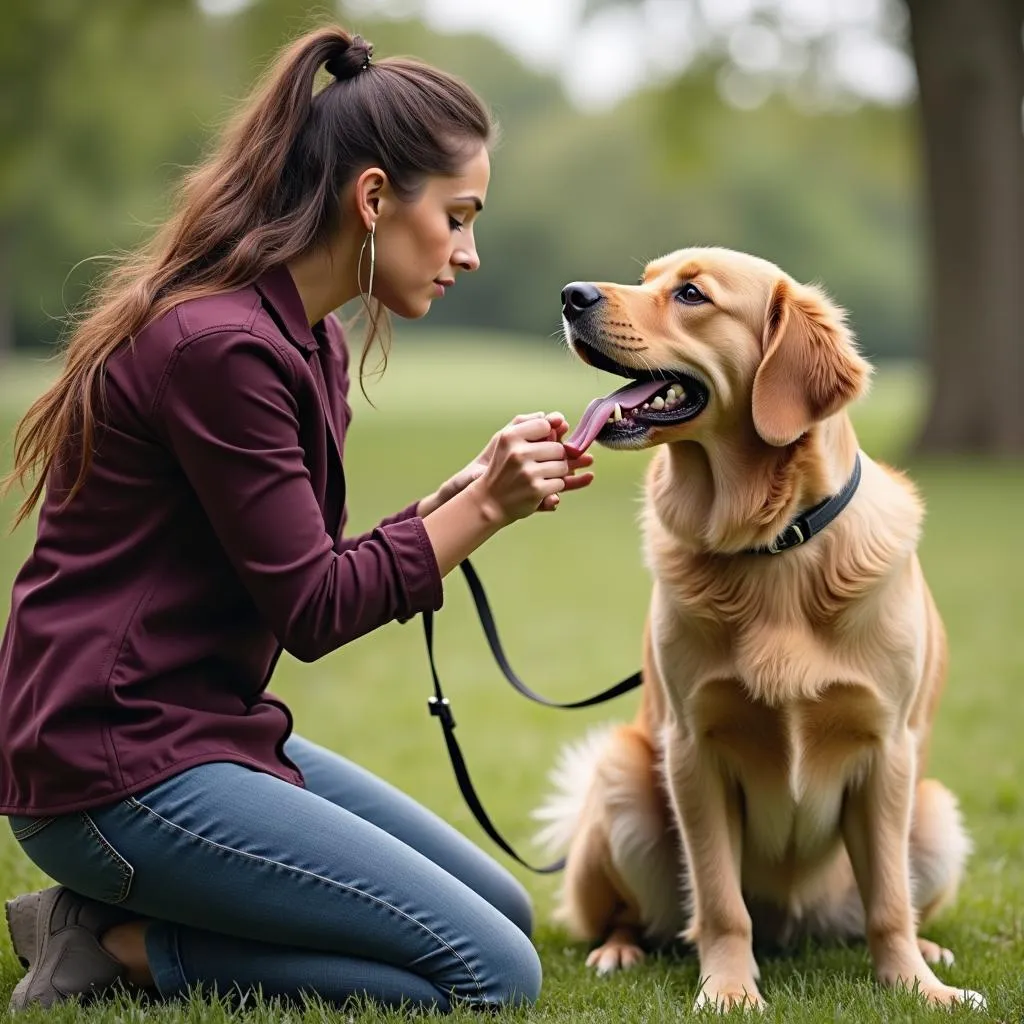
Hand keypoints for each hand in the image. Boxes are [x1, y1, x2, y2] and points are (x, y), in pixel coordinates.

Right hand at [420, 412, 593, 516]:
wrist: (479, 505)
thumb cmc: (493, 473)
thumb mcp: (505, 445)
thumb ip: (527, 428)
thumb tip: (557, 418)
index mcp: (510, 436)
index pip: (547, 426)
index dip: (553, 436)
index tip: (552, 442)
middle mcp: (518, 451)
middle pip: (558, 448)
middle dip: (560, 459)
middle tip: (554, 466)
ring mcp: (528, 471)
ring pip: (562, 468)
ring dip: (561, 477)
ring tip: (545, 481)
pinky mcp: (536, 491)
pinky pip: (560, 486)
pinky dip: (558, 491)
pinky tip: (549, 495)